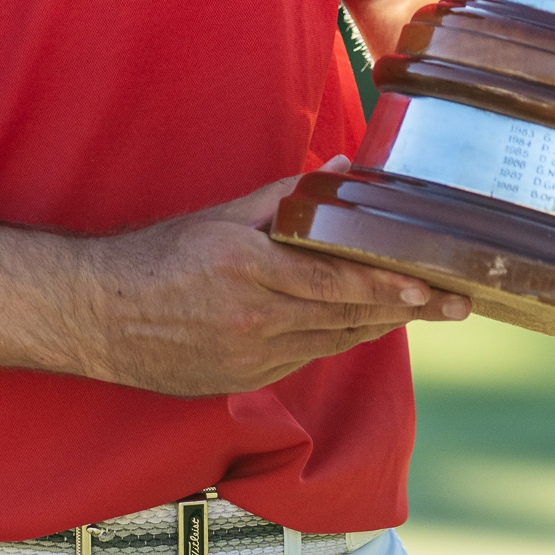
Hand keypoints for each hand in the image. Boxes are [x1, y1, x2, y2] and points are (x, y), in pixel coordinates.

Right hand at [60, 160, 467, 396]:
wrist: (99, 316)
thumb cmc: (157, 257)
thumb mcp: (220, 216)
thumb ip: (285, 198)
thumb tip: (340, 173)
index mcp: (247, 269)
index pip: (336, 283)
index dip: (387, 288)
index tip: (429, 286)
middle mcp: (254, 319)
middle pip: (348, 318)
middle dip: (405, 311)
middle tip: (455, 304)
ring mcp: (251, 357)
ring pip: (333, 342)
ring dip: (377, 327)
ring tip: (419, 312)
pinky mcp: (244, 381)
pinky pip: (305, 358)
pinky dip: (335, 340)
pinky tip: (358, 326)